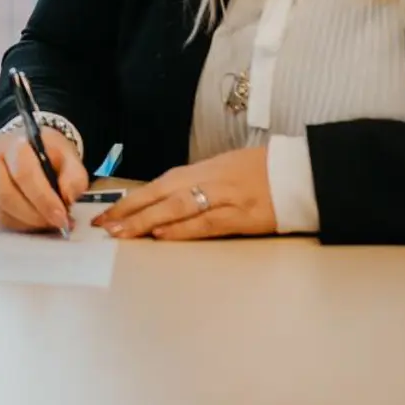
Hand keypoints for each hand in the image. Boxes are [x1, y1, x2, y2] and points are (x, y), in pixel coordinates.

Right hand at [0, 127, 89, 232]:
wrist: (25, 147)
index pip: (23, 173)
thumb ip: (74, 175)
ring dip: (28, 223)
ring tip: (49, 222)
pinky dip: (19, 226)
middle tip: (57, 224)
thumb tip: (68, 198)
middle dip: (34, 215)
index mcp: (13, 145)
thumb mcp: (67, 155)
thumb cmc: (46, 152)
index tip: (62, 216)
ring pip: (0, 211)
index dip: (43, 199)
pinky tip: (35, 222)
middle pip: (5, 195)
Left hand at [93, 146, 275, 239]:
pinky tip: (162, 235)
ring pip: (177, 209)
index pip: (157, 185)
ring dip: (146, 221)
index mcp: (201, 170)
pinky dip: (182, 229)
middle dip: (129, 211)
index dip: (130, 199)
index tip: (107, 212)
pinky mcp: (241, 217)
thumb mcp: (224, 169)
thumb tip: (168, 199)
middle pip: (160, 195)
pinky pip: (205, 223)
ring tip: (123, 233)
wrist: (300, 172)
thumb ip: (197, 184)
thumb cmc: (262, 171)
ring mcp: (224, 199)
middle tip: (104, 226)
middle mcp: (208, 181)